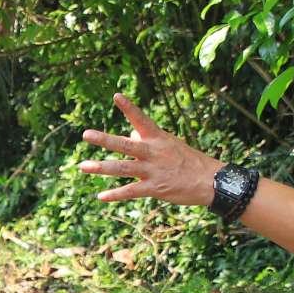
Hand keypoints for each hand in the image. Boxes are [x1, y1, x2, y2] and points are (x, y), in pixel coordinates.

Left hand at [78, 94, 225, 205]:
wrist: (210, 181)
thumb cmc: (189, 161)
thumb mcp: (169, 144)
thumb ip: (146, 139)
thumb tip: (129, 133)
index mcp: (158, 138)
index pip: (141, 119)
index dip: (129, 108)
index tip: (117, 96)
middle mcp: (153, 152)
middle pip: (125, 144)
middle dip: (105, 140)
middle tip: (86, 134)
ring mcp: (153, 170)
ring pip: (123, 168)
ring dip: (101, 168)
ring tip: (83, 166)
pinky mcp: (155, 188)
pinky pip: (131, 191)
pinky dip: (115, 194)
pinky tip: (101, 196)